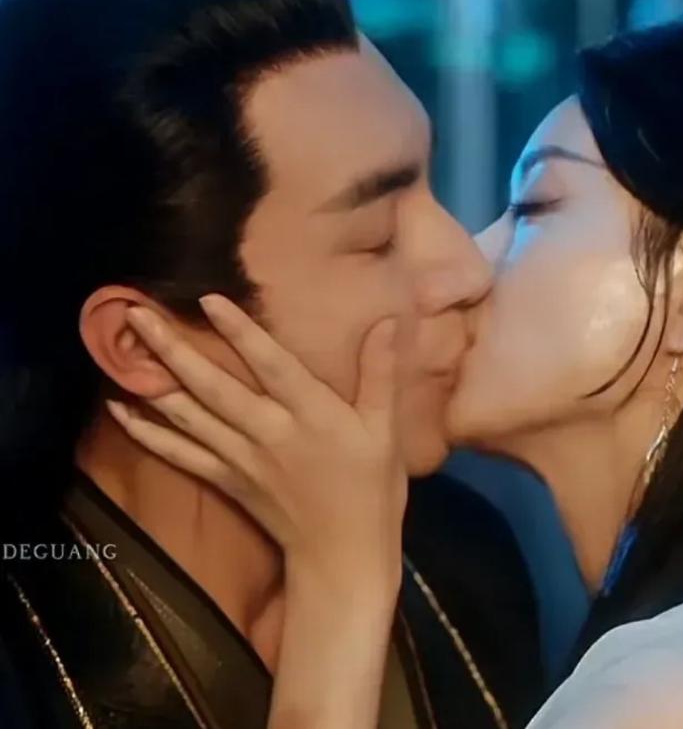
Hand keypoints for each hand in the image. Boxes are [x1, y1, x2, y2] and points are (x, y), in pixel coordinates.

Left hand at [107, 294, 405, 590]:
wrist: (342, 556)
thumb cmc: (371, 490)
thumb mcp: (385, 430)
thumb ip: (380, 373)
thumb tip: (388, 321)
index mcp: (312, 415)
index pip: (271, 364)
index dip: (241, 331)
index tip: (208, 299)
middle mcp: (269, 432)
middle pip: (214, 386)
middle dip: (173, 348)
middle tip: (135, 314)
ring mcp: (241, 459)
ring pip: (190, 415)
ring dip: (154, 380)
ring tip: (122, 348)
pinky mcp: (226, 480)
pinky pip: (180, 454)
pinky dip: (148, 433)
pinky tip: (120, 411)